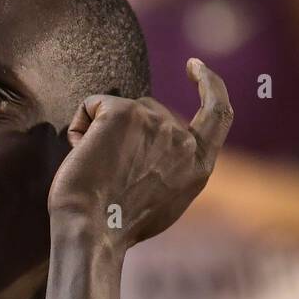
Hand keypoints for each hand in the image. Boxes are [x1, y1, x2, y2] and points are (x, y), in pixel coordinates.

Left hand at [46, 58, 232, 249]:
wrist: (91, 232)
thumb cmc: (117, 226)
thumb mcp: (165, 201)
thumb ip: (172, 166)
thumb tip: (154, 145)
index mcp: (199, 166)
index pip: (218, 112)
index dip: (209, 84)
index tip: (194, 67)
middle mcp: (183, 142)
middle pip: (150, 111)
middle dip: (122, 132)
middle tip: (105, 176)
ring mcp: (156, 122)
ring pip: (120, 110)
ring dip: (100, 135)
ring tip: (95, 172)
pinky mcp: (124, 113)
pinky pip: (93, 105)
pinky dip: (79, 128)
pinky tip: (80, 156)